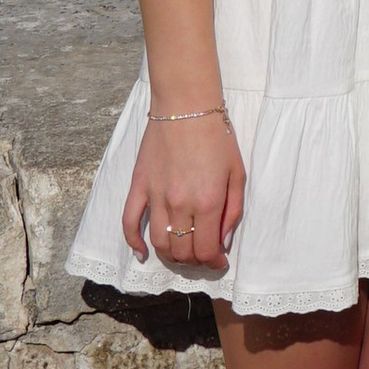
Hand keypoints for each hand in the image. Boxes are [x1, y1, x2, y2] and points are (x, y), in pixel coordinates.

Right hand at [123, 106, 246, 270]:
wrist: (187, 105)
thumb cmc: (218, 137)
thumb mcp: (238, 174)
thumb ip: (233, 211)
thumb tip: (223, 241)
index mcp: (208, 202)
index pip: (205, 251)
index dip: (213, 262)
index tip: (219, 260)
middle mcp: (180, 204)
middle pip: (182, 252)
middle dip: (195, 261)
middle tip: (202, 254)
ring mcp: (156, 196)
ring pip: (158, 243)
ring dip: (171, 255)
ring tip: (181, 252)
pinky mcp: (139, 186)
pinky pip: (129, 222)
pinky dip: (133, 243)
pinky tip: (142, 253)